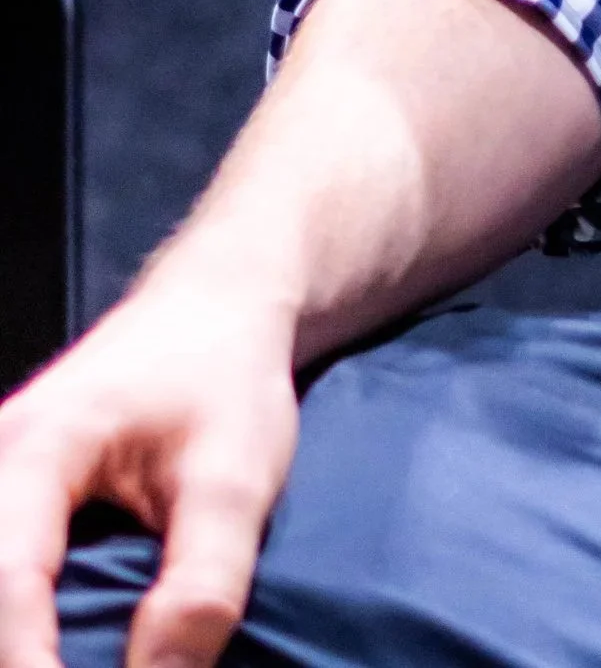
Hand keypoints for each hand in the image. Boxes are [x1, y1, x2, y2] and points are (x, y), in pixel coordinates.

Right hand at [0, 263, 300, 667]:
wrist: (213, 307)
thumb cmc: (225, 381)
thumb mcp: (238, 477)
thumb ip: (202, 583)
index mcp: (39, 446)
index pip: (9, 582)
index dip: (30, 666)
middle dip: (18, 658)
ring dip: (17, 642)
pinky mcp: (2, 504)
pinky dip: (20, 625)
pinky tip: (57, 652)